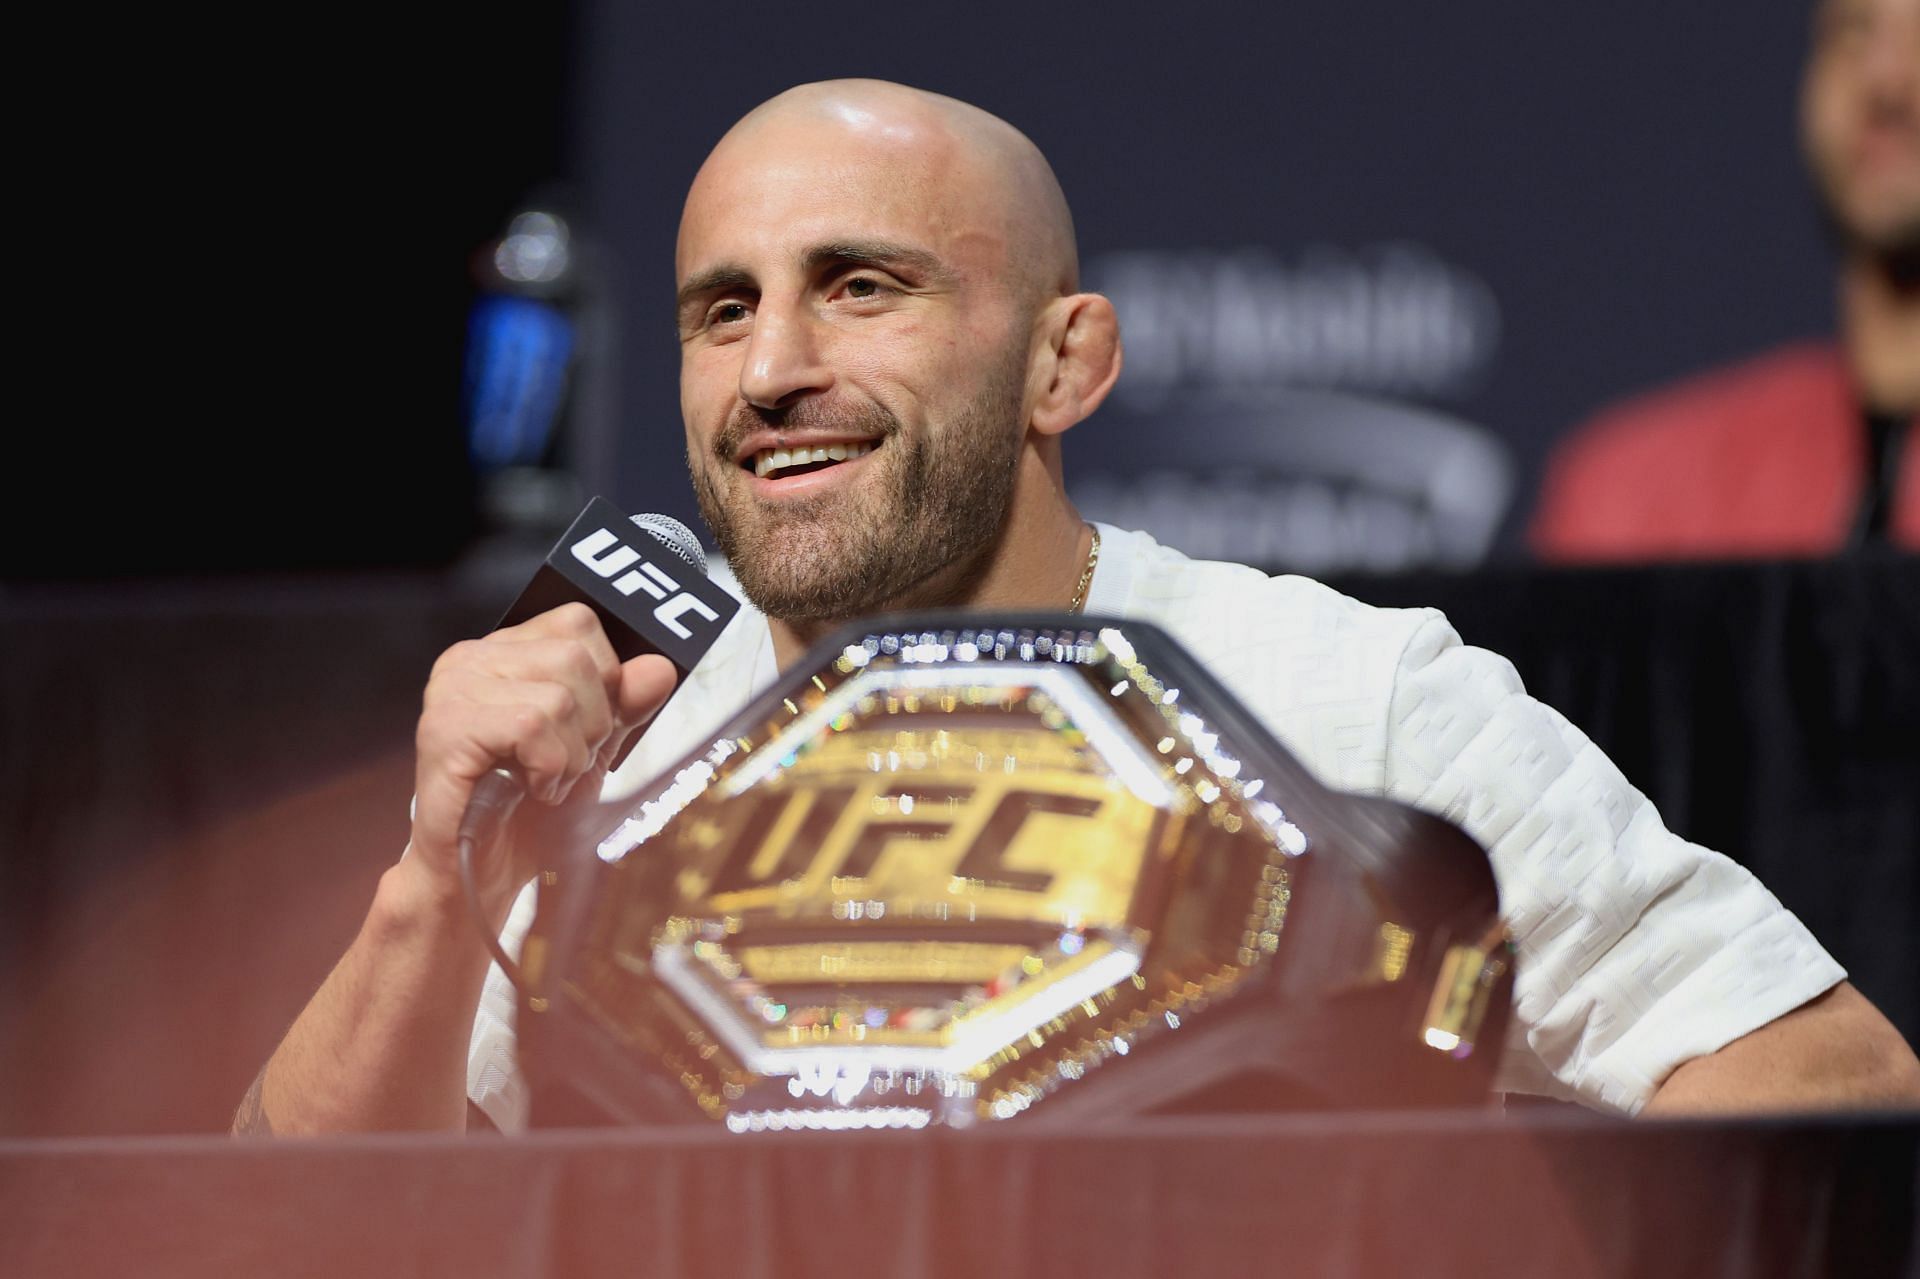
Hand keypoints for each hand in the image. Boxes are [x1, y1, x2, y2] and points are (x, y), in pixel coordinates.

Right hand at [407, 603, 678, 920]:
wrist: (484, 875)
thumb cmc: (528, 812)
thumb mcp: (592, 751)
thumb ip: (624, 705)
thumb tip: (659, 667)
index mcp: (503, 652)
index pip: (578, 621)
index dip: (607, 678)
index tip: (591, 728)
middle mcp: (471, 659)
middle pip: (576, 656)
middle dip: (593, 724)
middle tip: (566, 765)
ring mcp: (452, 690)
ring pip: (559, 694)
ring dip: (571, 754)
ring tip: (546, 781)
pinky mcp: (444, 729)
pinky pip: (530, 725)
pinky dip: (549, 767)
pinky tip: (532, 789)